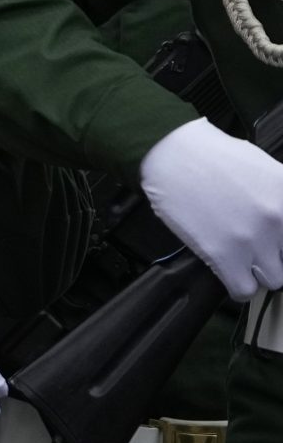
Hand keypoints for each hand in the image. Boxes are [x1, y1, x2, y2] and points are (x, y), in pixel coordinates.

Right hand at [141, 118, 282, 298]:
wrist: (171, 152)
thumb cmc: (209, 153)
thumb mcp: (263, 166)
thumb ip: (280, 195)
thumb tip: (280, 214)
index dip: (282, 240)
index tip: (275, 242)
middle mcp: (278, 219)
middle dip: (273, 254)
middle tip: (257, 245)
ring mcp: (253, 239)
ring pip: (273, 278)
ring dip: (257, 270)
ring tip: (240, 258)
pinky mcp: (224, 254)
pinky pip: (244, 290)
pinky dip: (238, 286)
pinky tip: (228, 271)